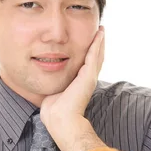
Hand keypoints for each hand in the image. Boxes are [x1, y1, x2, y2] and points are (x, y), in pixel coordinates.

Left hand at [40, 26, 105, 150]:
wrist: (61, 120)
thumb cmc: (55, 110)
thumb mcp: (55, 92)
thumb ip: (56, 85)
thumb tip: (48, 82)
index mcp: (80, 83)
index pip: (87, 64)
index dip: (90, 53)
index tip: (91, 42)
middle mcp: (87, 79)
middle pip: (95, 58)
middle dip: (98, 45)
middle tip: (101, 32)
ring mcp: (89, 77)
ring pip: (97, 55)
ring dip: (99, 42)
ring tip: (101, 30)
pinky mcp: (87, 76)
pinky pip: (93, 56)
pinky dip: (97, 44)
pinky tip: (98, 35)